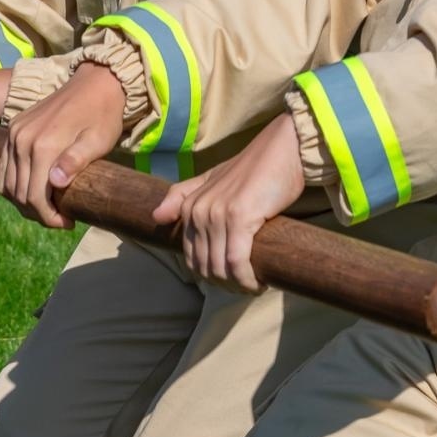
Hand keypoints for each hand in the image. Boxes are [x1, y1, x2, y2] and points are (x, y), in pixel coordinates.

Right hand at [0, 63, 123, 228]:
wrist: (94, 83)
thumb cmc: (102, 115)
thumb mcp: (97, 141)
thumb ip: (76, 161)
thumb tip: (55, 182)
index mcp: (42, 145)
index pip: (33, 196)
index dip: (49, 218)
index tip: (68, 223)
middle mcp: (22, 139)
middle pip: (18, 193)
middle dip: (37, 213)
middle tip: (60, 219)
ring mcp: (14, 133)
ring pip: (7, 182)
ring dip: (23, 201)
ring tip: (47, 208)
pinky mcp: (13, 128)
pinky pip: (3, 165)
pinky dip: (12, 184)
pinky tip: (31, 190)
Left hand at [152, 112, 304, 292]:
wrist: (281, 150)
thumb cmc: (252, 169)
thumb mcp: (212, 179)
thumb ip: (183, 195)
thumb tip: (155, 217)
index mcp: (190, 204)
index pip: (190, 256)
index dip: (209, 274)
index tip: (231, 280)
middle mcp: (198, 210)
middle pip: (205, 265)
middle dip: (225, 283)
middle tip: (245, 286)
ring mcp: (217, 214)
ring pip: (220, 267)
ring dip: (238, 285)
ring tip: (254, 286)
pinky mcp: (239, 218)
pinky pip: (236, 262)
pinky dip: (247, 279)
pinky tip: (259, 284)